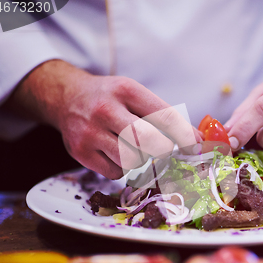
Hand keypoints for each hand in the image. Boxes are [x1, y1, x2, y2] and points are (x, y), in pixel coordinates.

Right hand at [8, 60, 197, 178]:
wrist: (66, 97)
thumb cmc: (110, 98)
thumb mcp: (134, 94)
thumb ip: (162, 115)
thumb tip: (197, 140)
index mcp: (126, 90)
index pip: (165, 116)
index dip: (185, 135)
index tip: (197, 146)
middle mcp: (106, 110)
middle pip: (149, 142)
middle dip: (163, 149)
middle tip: (164, 148)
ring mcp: (90, 132)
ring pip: (133, 160)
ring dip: (141, 158)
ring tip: (132, 145)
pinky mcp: (80, 152)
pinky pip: (116, 171)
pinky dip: (123, 167)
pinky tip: (116, 153)